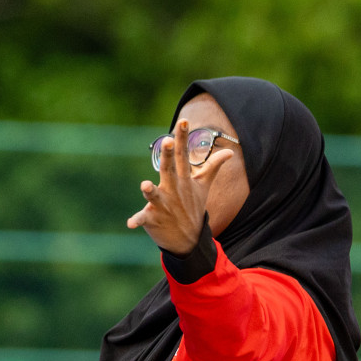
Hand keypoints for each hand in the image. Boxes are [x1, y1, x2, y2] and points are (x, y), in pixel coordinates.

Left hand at [127, 119, 233, 254]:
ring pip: (155, 195)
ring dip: (150, 190)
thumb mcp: (203, 186)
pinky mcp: (153, 219)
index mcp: (183, 179)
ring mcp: (163, 204)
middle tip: (167, 141)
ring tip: (145, 185)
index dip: (183, 137)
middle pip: (170, 169)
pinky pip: (144, 218)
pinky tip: (131, 223)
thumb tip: (229, 151)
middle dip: (169, 155)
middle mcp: (173, 189)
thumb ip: (213, 167)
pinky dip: (137, 220)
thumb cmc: (193, 207)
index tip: (183, 120)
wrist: (189, 239)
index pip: (184, 155)